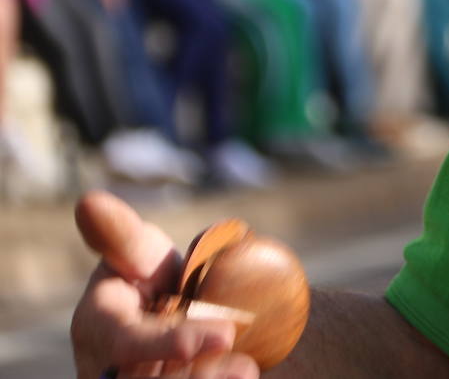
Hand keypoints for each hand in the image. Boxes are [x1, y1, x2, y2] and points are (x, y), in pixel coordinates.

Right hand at [71, 191, 256, 377]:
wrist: (184, 313)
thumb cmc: (155, 278)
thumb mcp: (139, 252)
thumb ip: (120, 236)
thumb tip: (88, 201)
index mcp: (98, 328)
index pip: (126, 343)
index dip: (168, 342)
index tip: (225, 333)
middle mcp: (107, 369)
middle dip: (193, 377)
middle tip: (244, 366)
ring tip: (246, 369)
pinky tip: (245, 374)